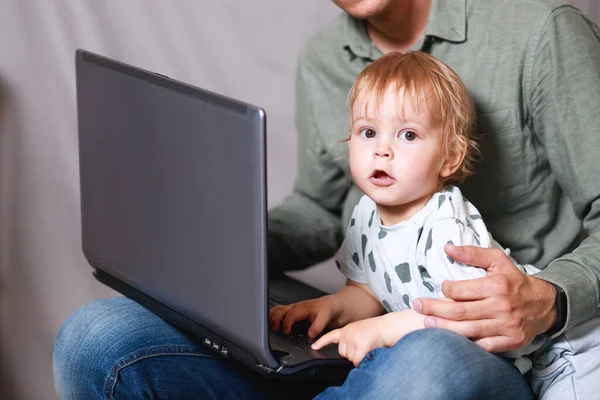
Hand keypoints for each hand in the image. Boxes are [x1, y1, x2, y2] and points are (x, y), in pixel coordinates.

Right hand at [269, 295, 339, 338]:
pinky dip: (275, 317)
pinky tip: (276, 325)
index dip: (286, 324)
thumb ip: (317, 326)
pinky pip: (280, 312)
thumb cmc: (329, 309)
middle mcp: (295, 307)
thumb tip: (309, 335)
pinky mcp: (293, 312)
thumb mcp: (325, 318)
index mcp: (302, 308)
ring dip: (273, 317)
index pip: (289, 315)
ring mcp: (293, 309)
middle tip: (276, 330)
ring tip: (273, 327)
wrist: (333, 305)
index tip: (286, 332)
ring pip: (277, 309)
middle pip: (279, 310)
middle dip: (275, 320)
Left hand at [311, 317, 385, 366]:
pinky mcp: (360, 345)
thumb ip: (351, 340)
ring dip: (359, 357)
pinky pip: (357, 361)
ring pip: (350, 358)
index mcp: (347, 329)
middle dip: (353, 354)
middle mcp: (347, 332)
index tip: (313, 346)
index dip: (321, 342)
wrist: (388, 326)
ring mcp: (353, 338)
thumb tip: (348, 354)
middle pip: (343, 353)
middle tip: (364, 345)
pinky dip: (362, 361)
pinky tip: (368, 353)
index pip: (331, 335)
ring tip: (368, 346)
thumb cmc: (378, 331)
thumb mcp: (360, 332)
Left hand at [413, 244, 556, 352]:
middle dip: (435, 310)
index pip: (462, 291)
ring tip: (426, 324)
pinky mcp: (510, 341)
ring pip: (469, 330)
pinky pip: (484, 346)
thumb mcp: (497, 260)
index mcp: (497, 286)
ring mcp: (506, 326)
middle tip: (417, 306)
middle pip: (461, 312)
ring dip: (445, 328)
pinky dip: (467, 345)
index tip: (441, 288)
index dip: (446, 290)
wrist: (545, 304)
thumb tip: (447, 248)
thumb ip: (472, 254)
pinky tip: (451, 341)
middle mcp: (501, 307)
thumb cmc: (514, 280)